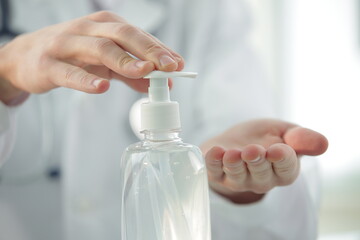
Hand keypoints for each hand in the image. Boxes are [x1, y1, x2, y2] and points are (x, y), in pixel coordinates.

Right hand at [0, 11, 183, 104]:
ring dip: (125, 60)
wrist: (27, 56)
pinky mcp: (49, 64)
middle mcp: (89, 29)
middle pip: (123, 35)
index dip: (160, 49)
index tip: (179, 64)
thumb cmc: (74, 55)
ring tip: (146, 71)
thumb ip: (132, 73)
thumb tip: (159, 84)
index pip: (138, 35)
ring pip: (100, 49)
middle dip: (149, 50)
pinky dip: (86, 80)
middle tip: (171, 66)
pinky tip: (102, 88)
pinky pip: (69, 72)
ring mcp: (67, 45)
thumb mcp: (106, 63)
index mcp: (106, 26)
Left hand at [200, 119, 327, 203]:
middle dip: (257, 162)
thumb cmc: (264, 137)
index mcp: (282, 171)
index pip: (286, 169)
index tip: (279, 149)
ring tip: (232, 153)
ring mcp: (238, 180)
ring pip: (238, 176)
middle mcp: (261, 180)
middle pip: (261, 175)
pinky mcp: (218, 175)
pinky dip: (213, 163)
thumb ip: (301, 139)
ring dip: (234, 165)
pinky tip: (214, 151)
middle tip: (253, 150)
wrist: (236, 140)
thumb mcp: (285, 132)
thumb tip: (323, 144)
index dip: (283, 160)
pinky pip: (214, 172)